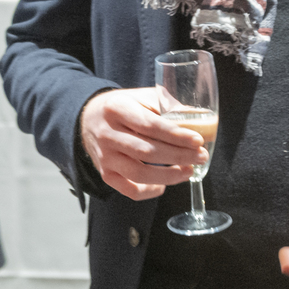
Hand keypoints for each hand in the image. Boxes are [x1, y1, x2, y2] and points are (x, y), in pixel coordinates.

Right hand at [79, 86, 204, 199]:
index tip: (198, 140)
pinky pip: (127, 189)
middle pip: (146, 151)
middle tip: (201, 156)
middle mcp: (108, 135)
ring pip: (138, 173)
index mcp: (117, 109)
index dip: (176, 135)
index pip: (150, 126)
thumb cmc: (123, 106)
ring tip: (189, 170)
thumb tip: (198, 117)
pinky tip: (163, 186)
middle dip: (179, 156)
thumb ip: (167, 104)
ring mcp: (105, 157)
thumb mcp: (141, 96)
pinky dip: (147, 192)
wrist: (88, 118)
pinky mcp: (105, 173)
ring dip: (168, 175)